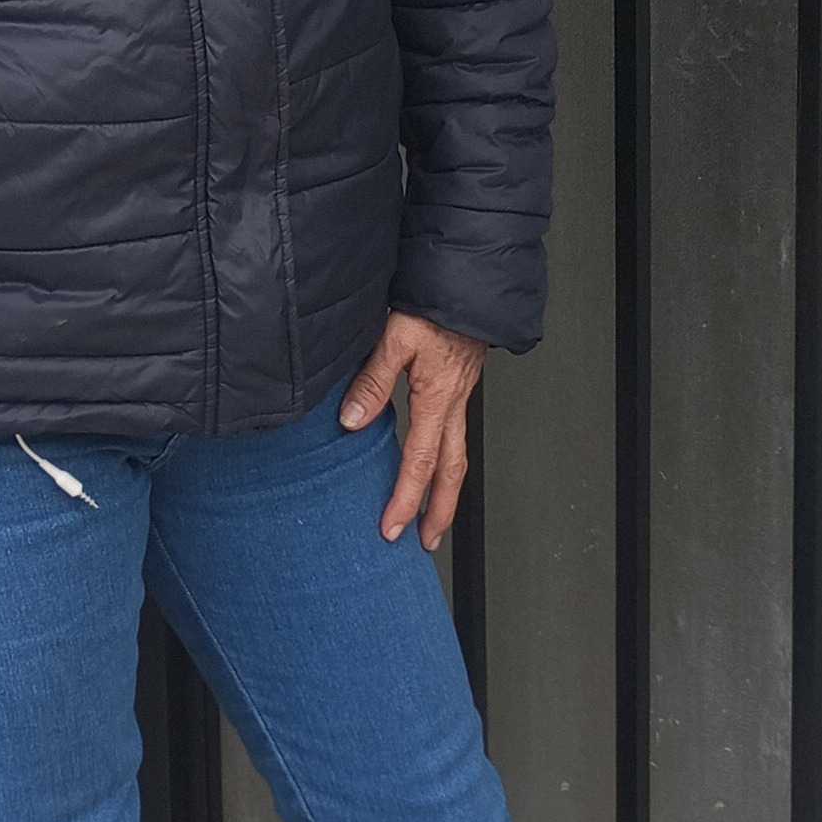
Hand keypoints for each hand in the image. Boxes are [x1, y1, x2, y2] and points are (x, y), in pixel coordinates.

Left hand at [340, 312, 485, 549]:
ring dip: (446, 490)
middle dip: (440, 512)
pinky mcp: (458, 386)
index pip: (421, 462)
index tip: (392, 528)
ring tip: (433, 515)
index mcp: (438, 399)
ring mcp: (460, 396)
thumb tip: (354, 421)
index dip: (406, 499)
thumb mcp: (396, 337)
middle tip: (427, 541)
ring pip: (457, 455)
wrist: (468, 280)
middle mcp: (454, 404)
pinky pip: (455, 434)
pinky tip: (433, 460)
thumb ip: (374, 380)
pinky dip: (446, 459)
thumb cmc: (435, 304)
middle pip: (452, 472)